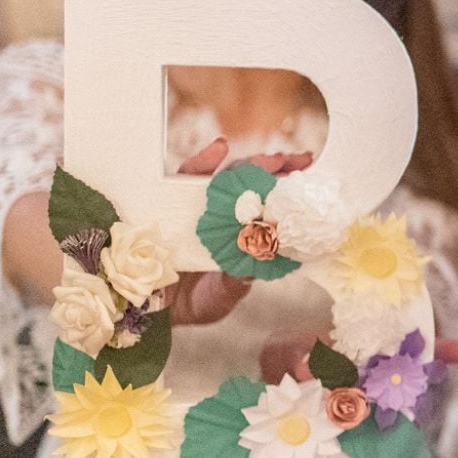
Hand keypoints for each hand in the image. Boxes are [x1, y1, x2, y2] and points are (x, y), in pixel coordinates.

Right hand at [167, 142, 318, 326]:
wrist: (146, 309)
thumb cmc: (191, 304)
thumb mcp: (219, 297)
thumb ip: (236, 283)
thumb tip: (256, 268)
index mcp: (241, 236)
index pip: (268, 207)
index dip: (289, 193)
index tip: (311, 180)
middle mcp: (222, 217)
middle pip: (252, 186)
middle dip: (276, 170)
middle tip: (298, 161)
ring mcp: (196, 208)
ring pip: (225, 178)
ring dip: (249, 164)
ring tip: (270, 160)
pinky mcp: (167, 201)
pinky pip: (184, 177)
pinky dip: (202, 160)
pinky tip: (218, 148)